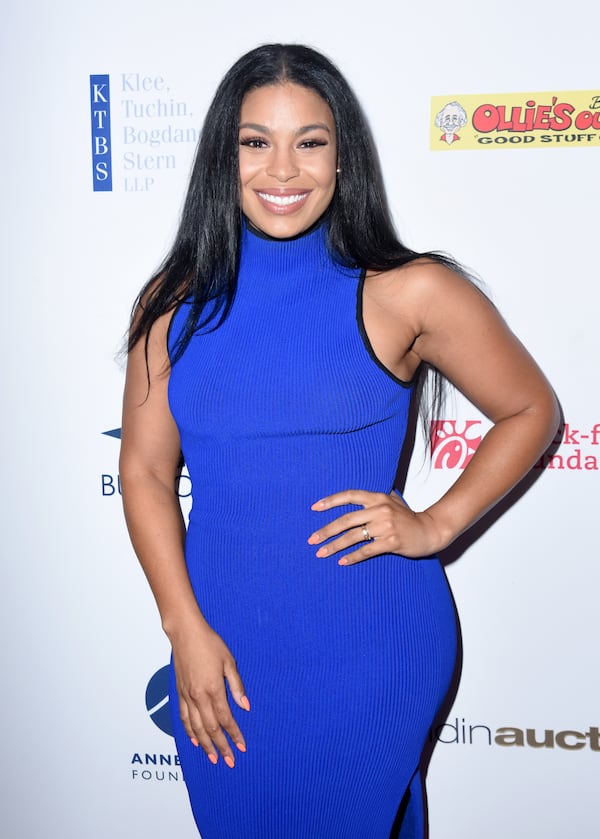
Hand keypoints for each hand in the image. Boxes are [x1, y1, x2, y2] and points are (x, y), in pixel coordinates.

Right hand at [171, 622, 249, 766]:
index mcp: (213, 688)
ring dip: (205, 745)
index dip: (234, 735)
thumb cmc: (209, 644)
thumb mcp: (229, 662)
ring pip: (196, 727)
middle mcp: (198, 696)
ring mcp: (187, 696)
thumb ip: (236, 686)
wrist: (185, 633)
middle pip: (211, 728)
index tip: (242, 746)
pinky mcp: (180, 693)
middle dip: (221, 746)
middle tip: (229, 760)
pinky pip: (184, 717)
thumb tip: (246, 706)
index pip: (226, 719)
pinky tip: (195, 740)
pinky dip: (189, 731)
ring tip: (213, 757)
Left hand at [308, 489, 440, 564]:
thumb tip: (353, 499)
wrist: (430, 530)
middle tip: (312, 539)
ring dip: (335, 546)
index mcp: (378, 498)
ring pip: (354, 537)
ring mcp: (386, 526)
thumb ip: (373, 500)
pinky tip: (342, 561)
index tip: (314, 508)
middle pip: (346, 520)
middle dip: (326, 530)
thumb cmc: (409, 517)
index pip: (350, 495)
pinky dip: (353, 557)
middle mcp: (380, 509)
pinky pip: (367, 550)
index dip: (331, 501)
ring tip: (321, 553)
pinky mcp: (392, 541)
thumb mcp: (392, 501)